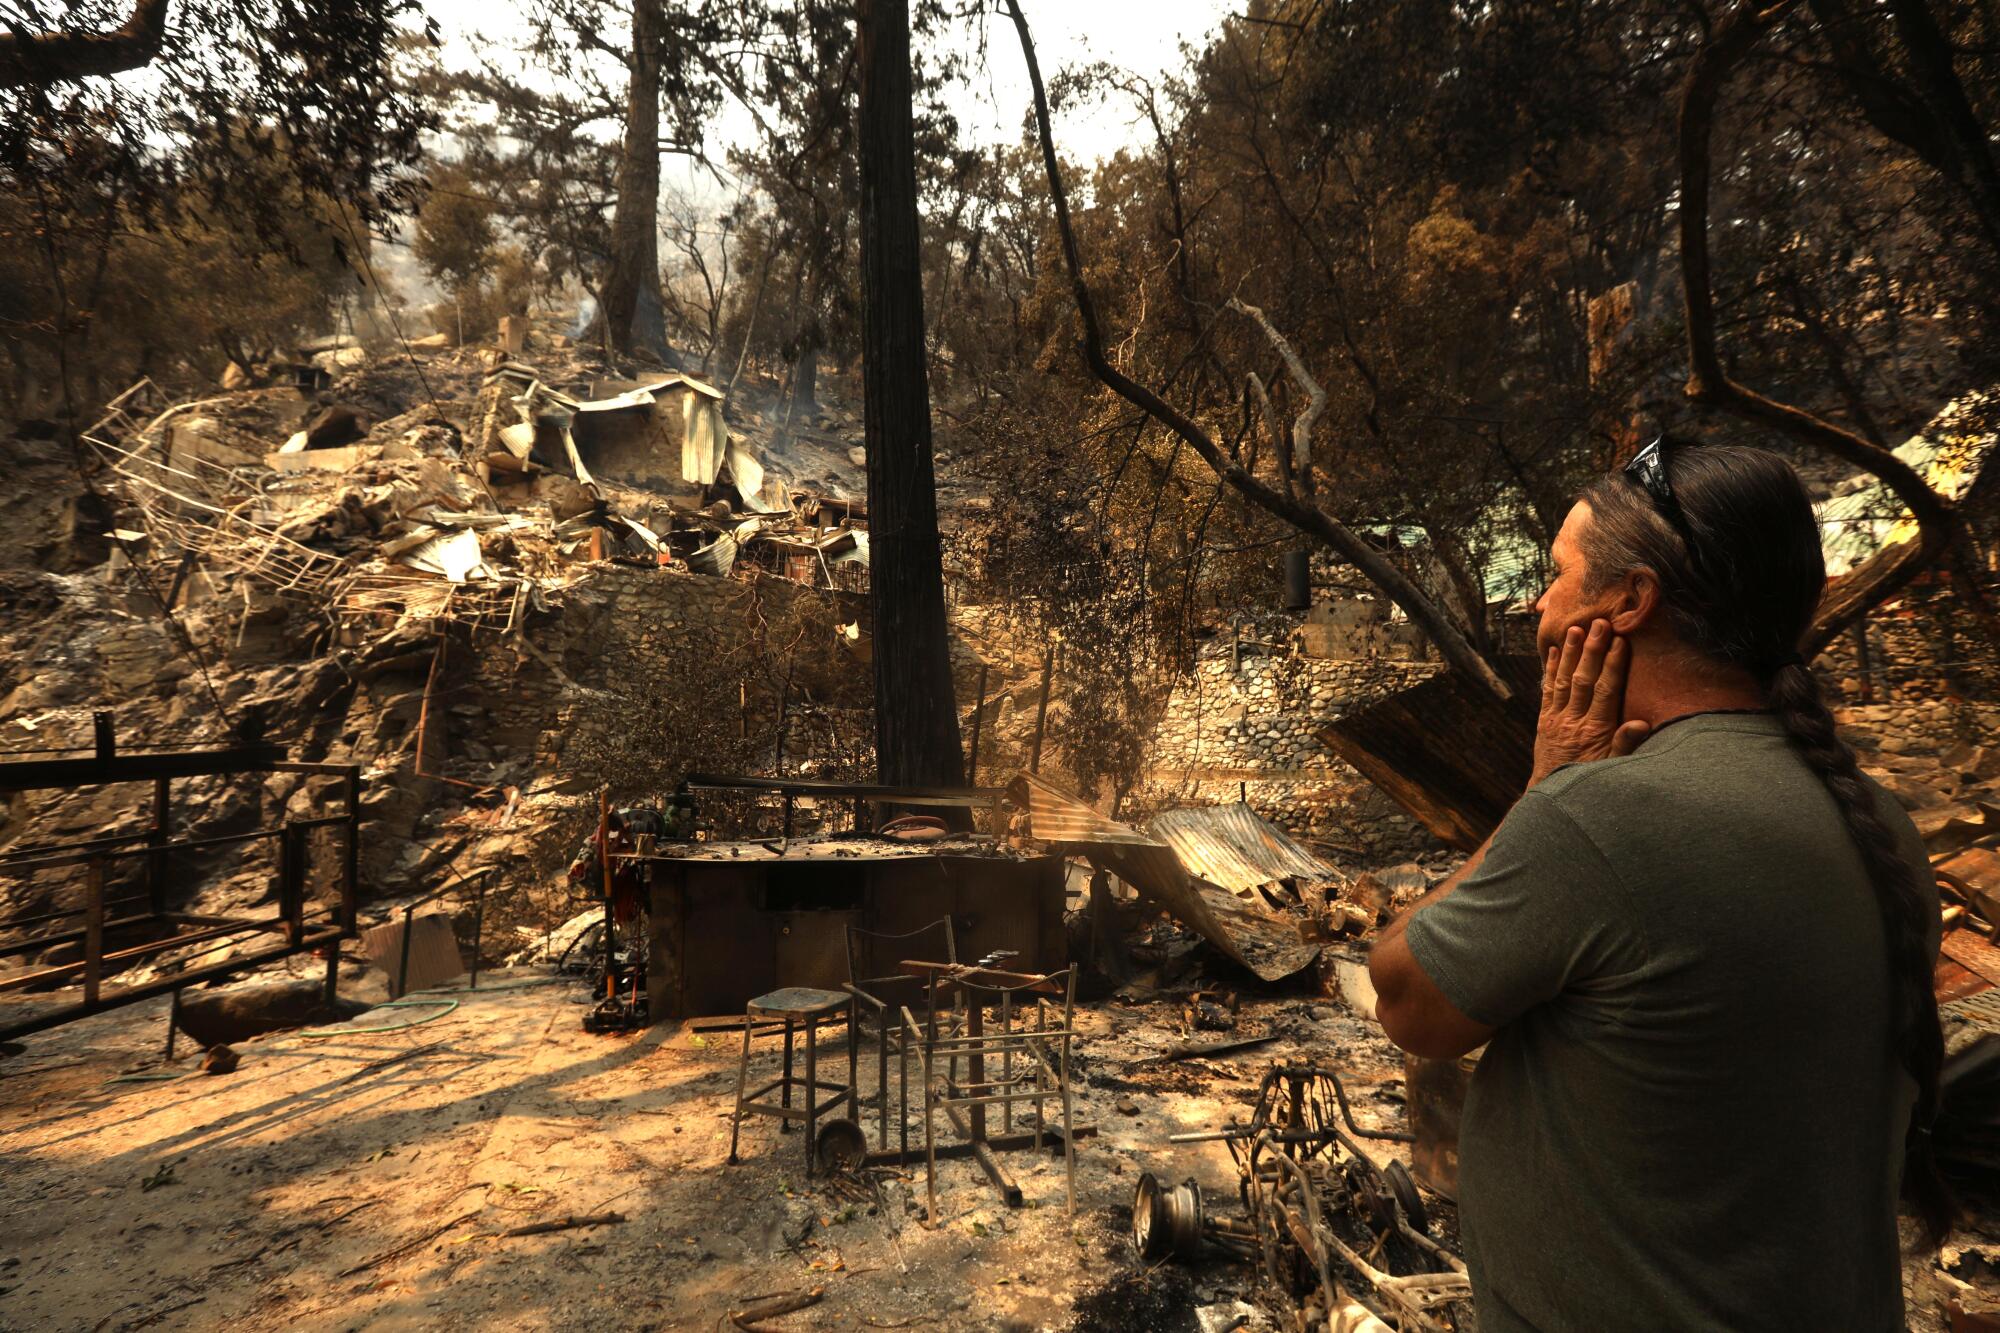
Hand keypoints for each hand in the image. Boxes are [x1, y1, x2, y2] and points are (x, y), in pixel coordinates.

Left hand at [1531, 619, 1650, 785]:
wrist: (1552, 794)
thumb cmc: (1590, 779)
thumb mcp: (1612, 767)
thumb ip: (1625, 744)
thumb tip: (1642, 723)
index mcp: (1595, 730)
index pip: (1605, 691)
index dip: (1612, 665)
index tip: (1619, 642)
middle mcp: (1574, 720)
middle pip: (1583, 679)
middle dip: (1592, 650)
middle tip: (1598, 624)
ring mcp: (1556, 718)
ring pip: (1563, 680)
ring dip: (1570, 654)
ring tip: (1575, 630)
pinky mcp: (1544, 720)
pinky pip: (1547, 690)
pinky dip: (1551, 670)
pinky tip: (1554, 651)